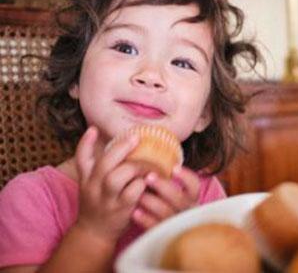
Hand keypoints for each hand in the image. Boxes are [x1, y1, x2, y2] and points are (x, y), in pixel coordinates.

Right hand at [74, 126, 146, 242]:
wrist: (94, 233)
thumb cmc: (99, 203)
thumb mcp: (93, 185)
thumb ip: (102, 168)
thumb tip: (124, 145)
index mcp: (86, 179)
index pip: (81, 158)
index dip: (86, 142)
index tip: (94, 129)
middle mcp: (93, 187)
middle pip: (103, 165)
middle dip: (120, 149)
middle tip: (136, 137)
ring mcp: (106, 199)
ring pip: (116, 178)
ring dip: (134, 167)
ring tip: (149, 162)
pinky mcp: (120, 210)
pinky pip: (132, 193)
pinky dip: (142, 184)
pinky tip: (150, 180)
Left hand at [132, 166, 200, 228]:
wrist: (162, 229)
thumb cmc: (164, 201)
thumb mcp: (172, 189)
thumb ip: (166, 175)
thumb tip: (153, 146)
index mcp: (191, 197)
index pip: (194, 185)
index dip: (186, 177)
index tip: (173, 168)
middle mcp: (186, 210)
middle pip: (180, 199)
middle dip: (164, 187)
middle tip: (148, 176)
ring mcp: (175, 223)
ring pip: (167, 213)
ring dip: (152, 202)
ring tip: (139, 194)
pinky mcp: (163, 234)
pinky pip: (155, 227)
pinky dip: (145, 219)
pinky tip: (134, 212)